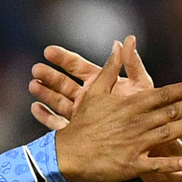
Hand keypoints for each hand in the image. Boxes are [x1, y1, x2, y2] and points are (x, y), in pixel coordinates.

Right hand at [30, 35, 155, 129]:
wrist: (149, 143)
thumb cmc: (148, 111)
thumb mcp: (141, 84)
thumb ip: (132, 63)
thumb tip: (129, 39)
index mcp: (101, 83)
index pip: (79, 66)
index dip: (64, 58)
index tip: (48, 50)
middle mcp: (89, 97)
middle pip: (65, 83)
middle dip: (50, 75)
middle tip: (36, 68)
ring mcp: (83, 115)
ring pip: (60, 101)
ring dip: (46, 93)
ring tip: (32, 85)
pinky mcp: (80, 132)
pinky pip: (60, 123)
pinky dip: (47, 116)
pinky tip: (35, 109)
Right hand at [51, 40, 181, 181]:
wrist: (67, 153)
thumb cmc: (83, 122)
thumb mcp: (95, 92)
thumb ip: (110, 68)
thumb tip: (118, 44)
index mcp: (130, 105)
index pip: (162, 95)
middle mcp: (136, 123)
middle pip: (170, 112)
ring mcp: (135, 145)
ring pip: (166, 134)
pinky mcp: (131, 166)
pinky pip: (155, 166)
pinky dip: (171, 164)